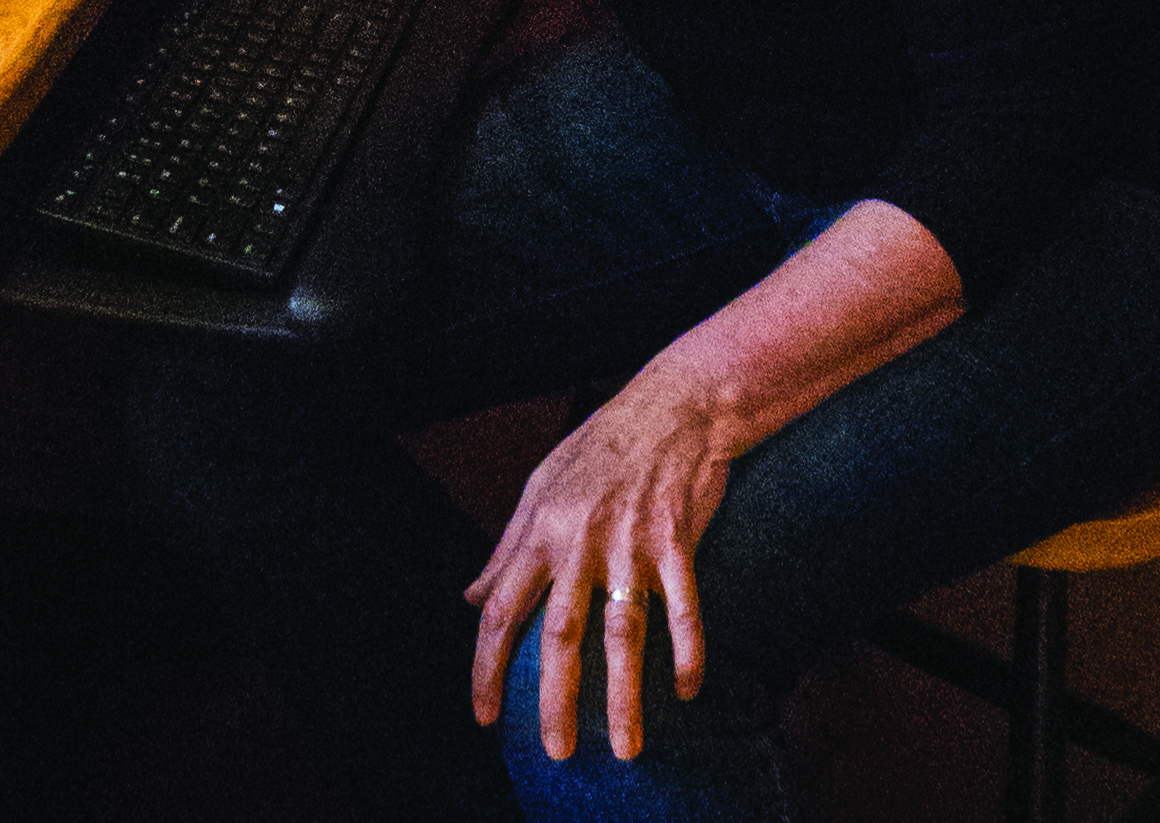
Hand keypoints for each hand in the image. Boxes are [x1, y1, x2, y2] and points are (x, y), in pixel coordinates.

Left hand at [465, 357, 738, 762]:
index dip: (487, 665)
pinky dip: (687, 651)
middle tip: (555, 752)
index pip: (502, 608)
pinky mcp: (676, 540)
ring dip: (624, 694)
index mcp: (541, 529)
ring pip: (623, 631)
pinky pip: (684, 607)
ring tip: (625, 747)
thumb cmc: (600, 448)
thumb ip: (506, 546)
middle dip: (554, 698)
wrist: (671, 406)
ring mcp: (631, 541)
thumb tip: (471, 596)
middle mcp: (581, 539)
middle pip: (561, 632)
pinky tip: (687, 691)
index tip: (484, 715)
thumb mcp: (540, 486)